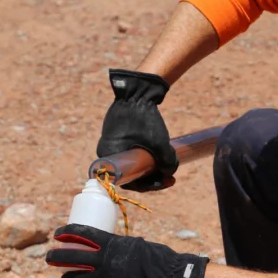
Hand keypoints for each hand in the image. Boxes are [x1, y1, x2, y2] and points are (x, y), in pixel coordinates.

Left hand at [45, 224, 207, 277]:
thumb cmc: (158, 258)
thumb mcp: (136, 245)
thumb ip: (119, 248)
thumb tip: (109, 250)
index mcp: (110, 244)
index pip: (80, 234)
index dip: (65, 232)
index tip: (57, 233)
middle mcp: (103, 261)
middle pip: (70, 257)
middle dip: (55, 257)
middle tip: (50, 257)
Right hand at [97, 69, 178, 191]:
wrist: (137, 91)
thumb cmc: (144, 118)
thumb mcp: (159, 143)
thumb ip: (168, 162)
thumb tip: (169, 173)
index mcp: (108, 156)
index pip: (128, 181)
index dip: (148, 186)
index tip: (165, 182)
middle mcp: (106, 153)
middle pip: (131, 174)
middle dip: (152, 178)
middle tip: (171, 178)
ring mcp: (112, 144)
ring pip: (133, 165)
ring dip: (151, 169)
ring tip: (169, 170)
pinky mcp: (119, 138)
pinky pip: (132, 155)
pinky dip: (147, 159)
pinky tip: (162, 160)